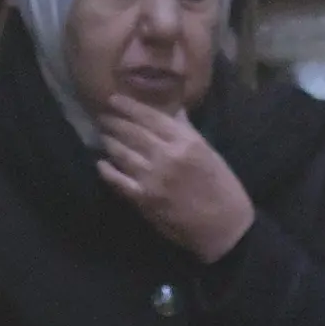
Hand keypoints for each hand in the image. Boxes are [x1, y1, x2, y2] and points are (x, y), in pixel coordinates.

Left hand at [94, 98, 255, 264]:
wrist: (223, 227)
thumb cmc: (222, 187)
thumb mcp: (209, 152)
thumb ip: (188, 131)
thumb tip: (174, 110)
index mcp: (186, 142)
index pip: (151, 117)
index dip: (129, 107)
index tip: (114, 98)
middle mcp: (166, 156)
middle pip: (133, 133)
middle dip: (114, 122)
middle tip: (103, 114)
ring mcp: (152, 179)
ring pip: (122, 154)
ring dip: (109, 142)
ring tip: (102, 134)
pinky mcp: (144, 200)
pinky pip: (119, 182)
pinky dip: (107, 171)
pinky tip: (101, 164)